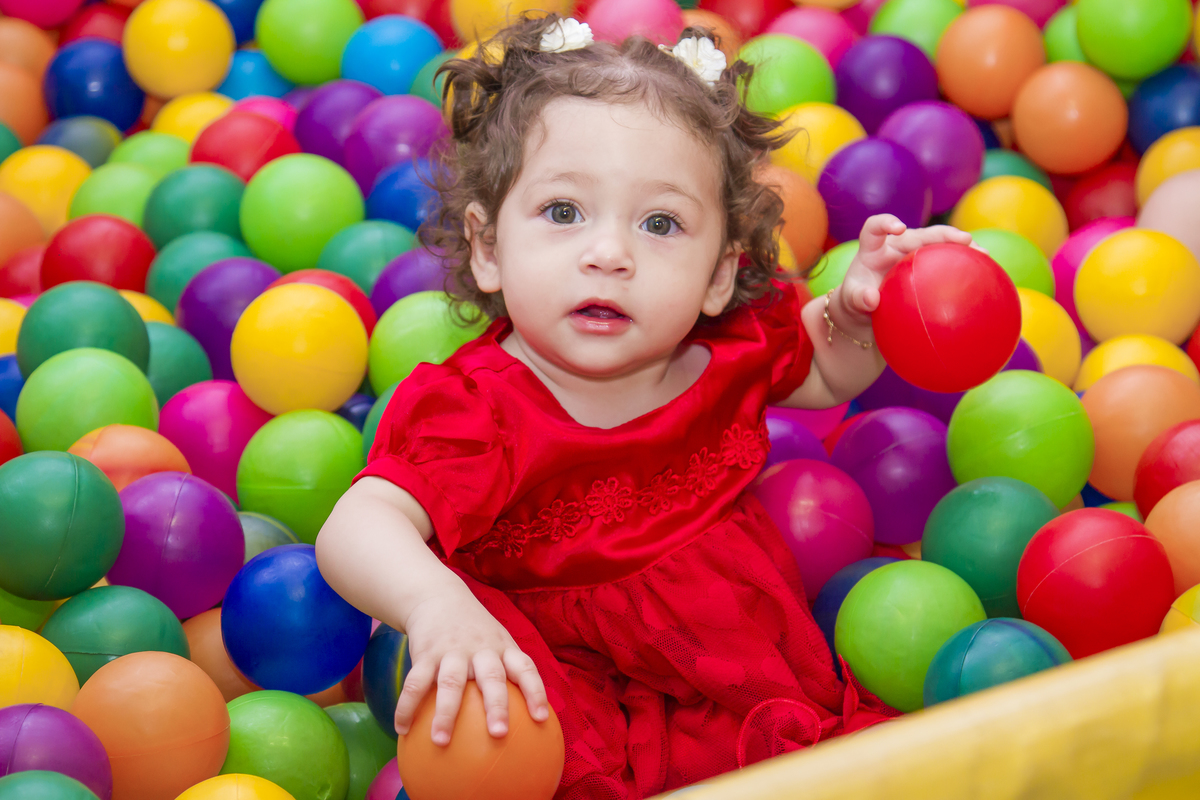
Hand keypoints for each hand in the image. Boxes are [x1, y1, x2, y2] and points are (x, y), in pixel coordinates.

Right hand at [395, 586, 548, 744]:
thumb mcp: (497, 642)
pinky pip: (415, 683)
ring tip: (441, 742)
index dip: (535, 692)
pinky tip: (401, 729)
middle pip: (492, 677)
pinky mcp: (426, 653)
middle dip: (496, 705)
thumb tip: (523, 720)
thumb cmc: (475, 632)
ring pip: (451, 683)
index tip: (540, 718)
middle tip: (498, 733)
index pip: (525, 668)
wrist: (438, 598)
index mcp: (502, 648)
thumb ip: (508, 674)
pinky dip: (407, 707)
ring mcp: (452, 651)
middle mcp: (480, 650)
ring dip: (446, 714)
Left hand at [839, 215, 974, 321]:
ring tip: (982, 253)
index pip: (875, 227)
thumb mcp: (851, 301)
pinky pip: (947, 260)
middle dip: (942, 234)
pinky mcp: (928, 265)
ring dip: (961, 246)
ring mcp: (913, 254)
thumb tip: (871, 300)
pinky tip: (984, 271)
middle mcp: (896, 246)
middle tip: (964, 239)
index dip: (885, 222)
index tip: (898, 228)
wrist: (869, 307)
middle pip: (919, 234)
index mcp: (873, 249)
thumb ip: (857, 299)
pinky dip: (964, 264)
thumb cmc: (857, 300)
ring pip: (939, 244)